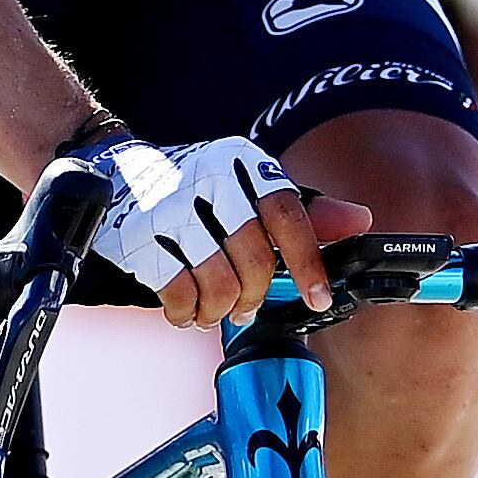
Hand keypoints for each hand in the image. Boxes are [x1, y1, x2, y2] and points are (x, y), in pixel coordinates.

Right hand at [73, 133, 373, 328]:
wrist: (117, 171)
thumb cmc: (201, 188)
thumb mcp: (252, 187)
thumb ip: (305, 208)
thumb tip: (359, 220)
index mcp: (243, 163)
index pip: (286, 213)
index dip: (307, 260)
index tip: (318, 298)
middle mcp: (208, 179)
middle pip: (255, 258)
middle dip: (256, 296)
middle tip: (248, 308)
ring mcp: (171, 208)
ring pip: (219, 283)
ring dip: (220, 310)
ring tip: (215, 308)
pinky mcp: (138, 237)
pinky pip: (178, 294)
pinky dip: (187, 314)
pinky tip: (187, 309)